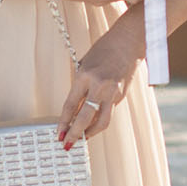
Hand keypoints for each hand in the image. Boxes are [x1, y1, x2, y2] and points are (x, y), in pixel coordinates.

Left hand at [56, 15, 142, 147]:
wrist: (128, 42)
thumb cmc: (104, 49)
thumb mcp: (85, 64)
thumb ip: (80, 86)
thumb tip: (74, 109)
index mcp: (85, 76)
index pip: (70, 105)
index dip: (63, 122)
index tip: (59, 133)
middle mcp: (99, 86)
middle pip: (85, 117)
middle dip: (75, 133)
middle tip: (68, 144)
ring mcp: (113, 92)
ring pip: (101, 121)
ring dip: (90, 133)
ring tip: (83, 138)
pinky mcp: (121, 96)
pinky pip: (108, 112)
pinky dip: (100, 120)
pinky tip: (94, 124)